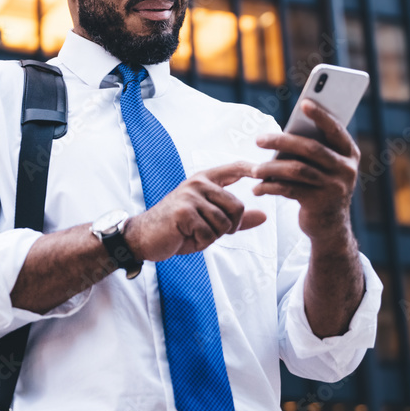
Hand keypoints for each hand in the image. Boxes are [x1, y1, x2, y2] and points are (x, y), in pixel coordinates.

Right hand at [123, 161, 267, 262]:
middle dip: (230, 227)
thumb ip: (236, 218)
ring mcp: (190, 196)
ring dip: (213, 236)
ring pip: (224, 223)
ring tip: (194, 232)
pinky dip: (201, 242)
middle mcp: (198, 183)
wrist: (144, 236)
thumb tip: (264, 216)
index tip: (263, 170)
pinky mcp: (184, 212)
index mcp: (205, 180)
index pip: (234, 168)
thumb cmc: (179, 228)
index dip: (251, 168)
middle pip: (237, 206)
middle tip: (210, 231)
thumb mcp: (210, 221)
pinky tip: (186, 236)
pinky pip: (209, 233)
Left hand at [251, 100, 359, 245]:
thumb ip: (313, 149)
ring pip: (298, 170)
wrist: (331, 227)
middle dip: (282, 141)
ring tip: (254, 169)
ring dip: (271, 168)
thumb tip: (284, 132)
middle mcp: (346, 169)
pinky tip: (258, 188)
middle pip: (311, 148)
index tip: (304, 103)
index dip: (321, 115)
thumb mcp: (324, 167)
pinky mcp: (320, 204)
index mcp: (349, 153)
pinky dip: (271, 188)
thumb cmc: (321, 187)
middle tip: (259, 139)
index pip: (335, 129)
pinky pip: (291, 190)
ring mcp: (335, 187)